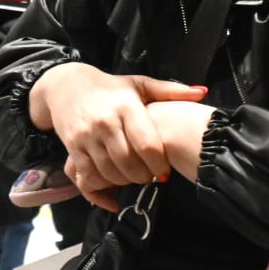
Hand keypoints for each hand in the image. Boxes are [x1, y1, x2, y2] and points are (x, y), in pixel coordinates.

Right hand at [30, 63, 205, 210]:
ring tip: (134, 178)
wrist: (66, 85)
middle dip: (144, 177)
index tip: (165, 173)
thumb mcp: (139, 84)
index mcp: (126, 106)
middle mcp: (106, 121)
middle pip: (130, 163)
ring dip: (125, 182)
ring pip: (110, 172)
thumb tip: (202, 92)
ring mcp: (87, 136)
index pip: (147, 144)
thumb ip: (170, 91)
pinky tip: (113, 182)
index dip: (159, 165)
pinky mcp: (72, 147)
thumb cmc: (110, 87)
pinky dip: (103, 185)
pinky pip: (90, 175)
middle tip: (151, 178)